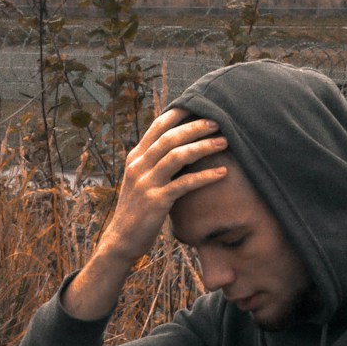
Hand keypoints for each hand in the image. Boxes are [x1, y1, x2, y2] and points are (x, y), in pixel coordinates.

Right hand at [92, 109, 228, 270]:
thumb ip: (154, 163)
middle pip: (170, 137)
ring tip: (224, 142)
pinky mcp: (156, 201)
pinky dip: (205, 176)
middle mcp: (139, 166)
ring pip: (177, 156)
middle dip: (196, 127)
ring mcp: (146, 183)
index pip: (157, 127)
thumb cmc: (137, 210)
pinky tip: (222, 173)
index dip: (179, 114)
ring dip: (203, 146)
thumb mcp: (141, 181)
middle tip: (218, 122)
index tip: (200, 106)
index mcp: (135, 158)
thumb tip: (178, 147)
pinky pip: (185, 184)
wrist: (122, 239)